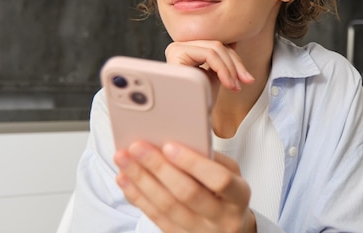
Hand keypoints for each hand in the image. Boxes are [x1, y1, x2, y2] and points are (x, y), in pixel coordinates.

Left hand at [115, 141, 255, 232]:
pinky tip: (125, 179)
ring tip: (124, 159)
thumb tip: (179, 139)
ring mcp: (199, 231)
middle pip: (186, 194)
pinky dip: (137, 196)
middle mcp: (221, 218)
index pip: (219, 180)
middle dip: (158, 168)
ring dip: (141, 180)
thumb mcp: (232, 173)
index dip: (193, 163)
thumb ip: (211, 158)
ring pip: (166, 206)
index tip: (169, 146)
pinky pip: (155, 217)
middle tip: (137, 147)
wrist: (230, 228)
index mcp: (238, 196)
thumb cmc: (228, 192)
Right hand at [165, 40, 254, 94]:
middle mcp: (178, 47)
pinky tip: (227, 83)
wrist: (187, 120)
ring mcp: (176, 48)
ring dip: (230, 69)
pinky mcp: (177, 53)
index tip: (247, 78)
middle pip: (216, 45)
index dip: (235, 61)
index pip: (216, 46)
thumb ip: (221, 61)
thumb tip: (234, 43)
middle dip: (236, 64)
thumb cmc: (198, 102)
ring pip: (215, 48)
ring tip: (234, 86)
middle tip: (246, 81)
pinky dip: (223, 69)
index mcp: (186, 51)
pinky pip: (209, 54)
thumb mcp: (214, 77)